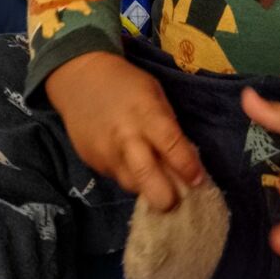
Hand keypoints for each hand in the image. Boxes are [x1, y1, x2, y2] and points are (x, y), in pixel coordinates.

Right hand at [46, 51, 204, 210]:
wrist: (80, 79)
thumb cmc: (126, 83)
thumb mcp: (154, 93)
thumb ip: (168, 125)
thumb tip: (185, 156)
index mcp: (146, 114)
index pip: (171, 146)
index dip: (188, 167)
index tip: (198, 180)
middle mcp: (126, 138)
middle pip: (148, 179)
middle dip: (166, 197)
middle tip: (178, 199)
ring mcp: (106, 154)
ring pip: (133, 187)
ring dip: (149, 189)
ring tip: (160, 184)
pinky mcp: (93, 163)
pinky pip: (118, 178)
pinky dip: (132, 178)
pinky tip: (136, 168)